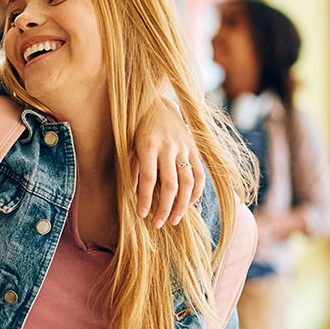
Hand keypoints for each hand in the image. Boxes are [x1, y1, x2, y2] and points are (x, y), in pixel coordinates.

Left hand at [130, 96, 203, 226]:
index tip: (142, 215)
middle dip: (165, 208)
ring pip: (188, 182)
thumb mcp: (129, 145)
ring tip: (174, 220)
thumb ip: (134, 169)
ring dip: (183, 205)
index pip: (148, 179)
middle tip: (158, 224)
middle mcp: (168, 147)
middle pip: (170, 184)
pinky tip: (189, 204)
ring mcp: (184, 147)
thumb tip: (136, 195)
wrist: (158, 104)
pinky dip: (196, 192)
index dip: (146, 199)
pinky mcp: (194, 148)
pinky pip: (200, 174)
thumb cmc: (137, 128)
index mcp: (148, 145)